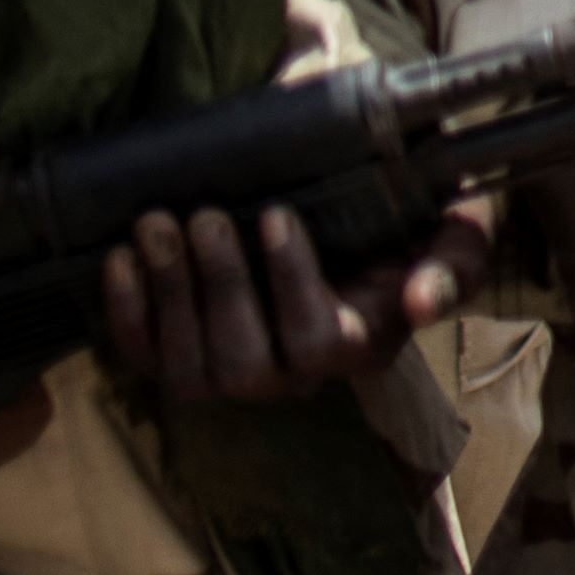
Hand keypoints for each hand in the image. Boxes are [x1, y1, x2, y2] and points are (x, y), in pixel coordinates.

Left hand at [94, 197, 491, 405]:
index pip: (320, 341)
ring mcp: (235, 370)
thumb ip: (454, 260)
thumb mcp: (456, 229)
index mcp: (362, 341)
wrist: (355, 201)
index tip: (277, 213)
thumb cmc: (411, 215)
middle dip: (218, 289)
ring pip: (190, 371)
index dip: (291, 285)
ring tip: (157, 225)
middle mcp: (295, 374)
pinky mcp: (186, 353)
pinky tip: (119, 258)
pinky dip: (125, 314)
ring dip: (168, 297)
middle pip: (245, 365)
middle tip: (204, 215)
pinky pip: (145, 358)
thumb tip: (422, 303)